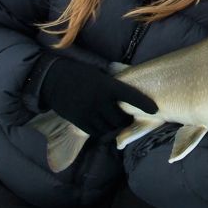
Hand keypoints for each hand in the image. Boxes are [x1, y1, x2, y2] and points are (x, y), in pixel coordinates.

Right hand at [40, 56, 157, 137]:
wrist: (53, 79)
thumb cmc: (80, 74)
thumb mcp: (100, 76)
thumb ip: (113, 86)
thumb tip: (129, 96)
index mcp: (107, 85)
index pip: (131, 96)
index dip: (144, 104)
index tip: (155, 110)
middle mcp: (100, 100)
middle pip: (120, 118)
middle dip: (126, 120)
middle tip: (128, 118)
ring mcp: (89, 112)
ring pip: (109, 128)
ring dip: (114, 127)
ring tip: (115, 123)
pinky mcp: (79, 121)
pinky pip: (96, 132)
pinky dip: (102, 132)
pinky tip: (103, 127)